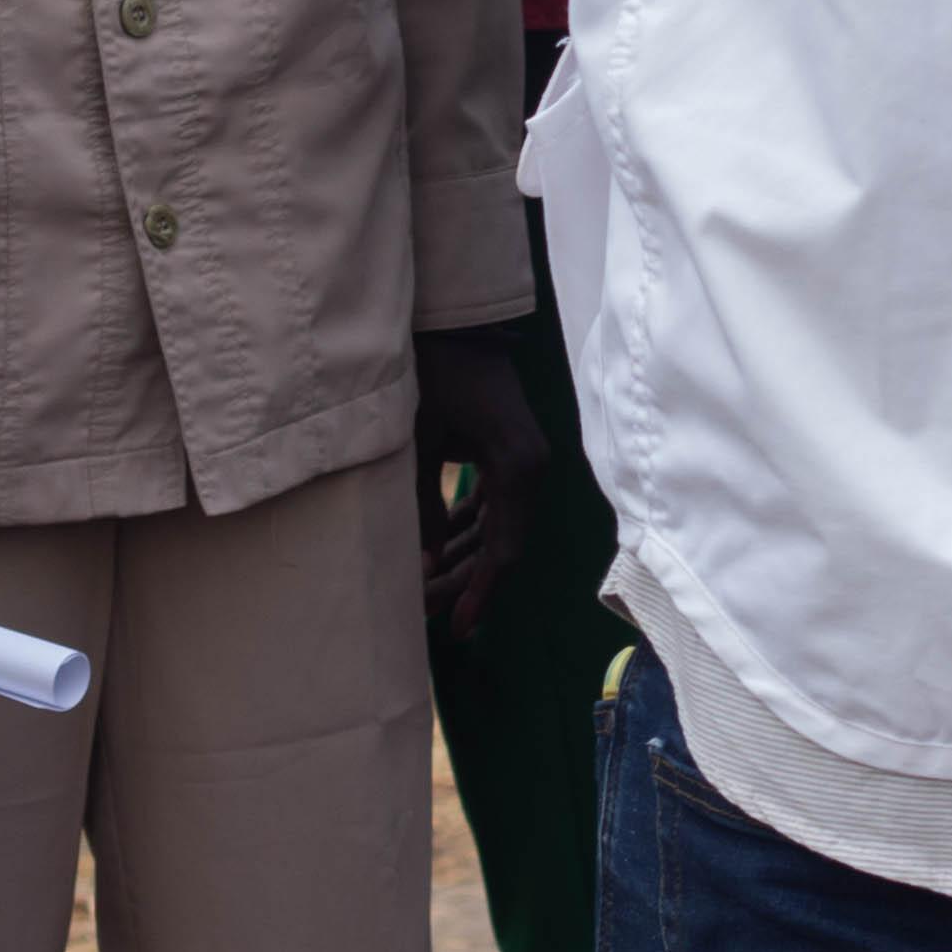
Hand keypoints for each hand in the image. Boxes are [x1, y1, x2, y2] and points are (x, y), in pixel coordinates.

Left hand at [412, 326, 550, 635]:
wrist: (458, 323)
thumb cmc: (437, 373)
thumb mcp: (421, 439)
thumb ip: (425, 503)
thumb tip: (429, 564)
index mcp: (518, 466)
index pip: (506, 548)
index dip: (481, 592)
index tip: (457, 628)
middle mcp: (531, 470)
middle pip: (502, 546)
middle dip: (465, 583)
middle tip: (424, 615)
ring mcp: (523, 463)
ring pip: (497, 530)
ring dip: (464, 561)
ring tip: (424, 593)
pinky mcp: (508, 456)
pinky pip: (493, 509)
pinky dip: (469, 533)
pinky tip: (440, 556)